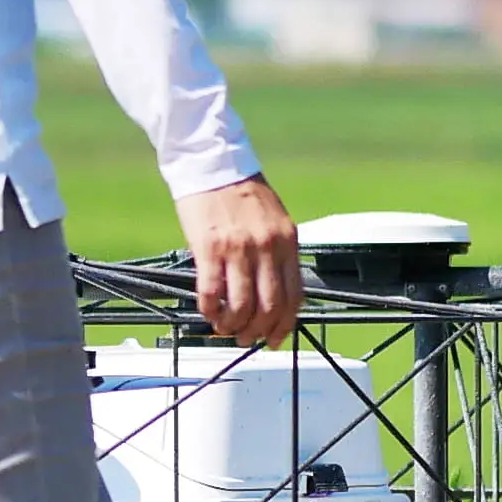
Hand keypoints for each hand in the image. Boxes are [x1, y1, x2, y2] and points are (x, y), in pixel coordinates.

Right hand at [176, 176, 300, 347]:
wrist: (211, 162)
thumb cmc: (240, 191)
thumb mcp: (272, 220)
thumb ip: (276, 253)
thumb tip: (271, 292)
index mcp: (287, 240)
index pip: (294, 297)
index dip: (284, 325)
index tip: (274, 338)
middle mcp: (267, 246)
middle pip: (269, 307)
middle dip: (257, 331)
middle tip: (246, 338)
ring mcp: (238, 248)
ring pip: (241, 306)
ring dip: (233, 325)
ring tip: (225, 328)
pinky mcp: (209, 248)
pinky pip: (212, 292)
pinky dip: (210, 310)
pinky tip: (207, 312)